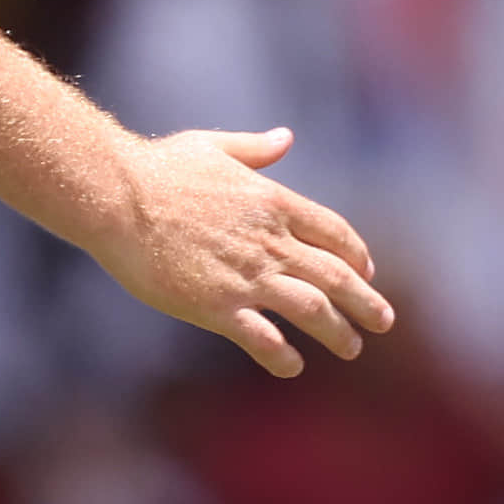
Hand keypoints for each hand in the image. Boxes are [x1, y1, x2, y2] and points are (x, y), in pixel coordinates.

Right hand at [87, 126, 395, 377]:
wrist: (119, 198)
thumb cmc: (159, 169)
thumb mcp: (213, 147)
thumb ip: (255, 149)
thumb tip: (285, 138)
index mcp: (273, 202)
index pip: (333, 232)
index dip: (356, 254)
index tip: (367, 272)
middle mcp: (270, 242)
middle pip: (336, 276)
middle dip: (365, 301)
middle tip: (383, 321)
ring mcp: (247, 276)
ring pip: (313, 310)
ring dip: (338, 331)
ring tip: (351, 347)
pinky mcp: (217, 306)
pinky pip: (263, 339)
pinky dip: (283, 356)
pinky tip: (291, 366)